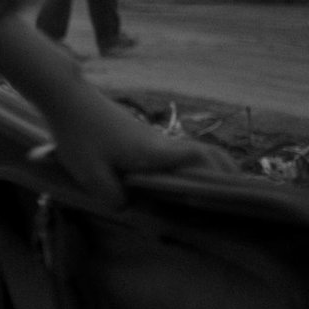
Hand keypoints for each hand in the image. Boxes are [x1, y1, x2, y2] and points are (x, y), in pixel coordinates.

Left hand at [49, 98, 232, 204]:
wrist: (70, 100)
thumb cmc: (79, 136)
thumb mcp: (90, 174)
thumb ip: (113, 196)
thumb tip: (129, 208)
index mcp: (154, 153)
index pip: (199, 159)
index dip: (218, 174)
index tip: (231, 192)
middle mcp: (161, 144)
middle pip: (208, 154)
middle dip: (227, 173)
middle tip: (238, 197)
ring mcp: (154, 139)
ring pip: (194, 152)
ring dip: (209, 168)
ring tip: (215, 193)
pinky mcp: (143, 138)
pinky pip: (176, 153)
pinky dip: (189, 165)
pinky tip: (180, 182)